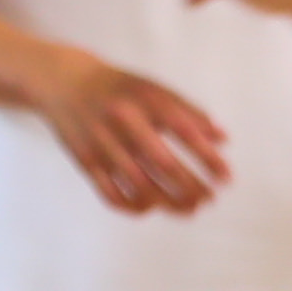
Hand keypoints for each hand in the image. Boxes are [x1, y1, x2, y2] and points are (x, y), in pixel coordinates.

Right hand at [42, 42, 229, 214]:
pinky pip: (111, 193)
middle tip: (210, 200)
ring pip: (139, 184)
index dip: (208, 158)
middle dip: (191, 187)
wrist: (65, 81)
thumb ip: (189, 111)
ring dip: (169, 202)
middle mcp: (124, 121)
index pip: (185, 132)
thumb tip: (223, 139)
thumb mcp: (154, 89)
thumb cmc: (120, 87)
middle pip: (163, 164)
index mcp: (145, 99)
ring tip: (189, 209)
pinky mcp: (85, 160)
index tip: (227, 178)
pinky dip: (133, 206)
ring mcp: (102, 142)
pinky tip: (150, 208)